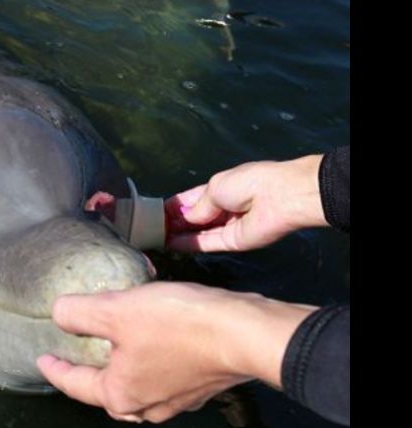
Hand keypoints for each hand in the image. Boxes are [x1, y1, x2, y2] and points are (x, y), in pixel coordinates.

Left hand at [37, 282, 315, 423]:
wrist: (245, 333)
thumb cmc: (177, 324)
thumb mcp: (117, 311)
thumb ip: (79, 313)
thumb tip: (58, 313)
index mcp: (120, 394)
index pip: (75, 385)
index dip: (55, 369)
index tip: (42, 358)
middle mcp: (147, 406)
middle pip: (107, 395)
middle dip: (89, 378)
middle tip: (77, 357)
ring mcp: (177, 400)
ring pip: (137, 390)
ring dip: (122, 372)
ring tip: (113, 350)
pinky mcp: (200, 385)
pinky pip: (163, 379)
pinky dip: (149, 364)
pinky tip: (152, 344)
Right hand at [165, 155, 327, 251]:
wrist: (278, 197)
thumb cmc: (246, 183)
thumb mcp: (214, 188)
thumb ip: (198, 207)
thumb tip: (184, 218)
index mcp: (218, 188)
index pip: (190, 199)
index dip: (173, 206)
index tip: (154, 213)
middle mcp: (221, 208)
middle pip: (193, 218)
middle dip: (173, 222)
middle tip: (150, 229)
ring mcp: (226, 226)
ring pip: (197, 232)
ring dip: (178, 235)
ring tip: (155, 238)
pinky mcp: (231, 243)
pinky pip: (206, 243)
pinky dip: (189, 244)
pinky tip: (171, 244)